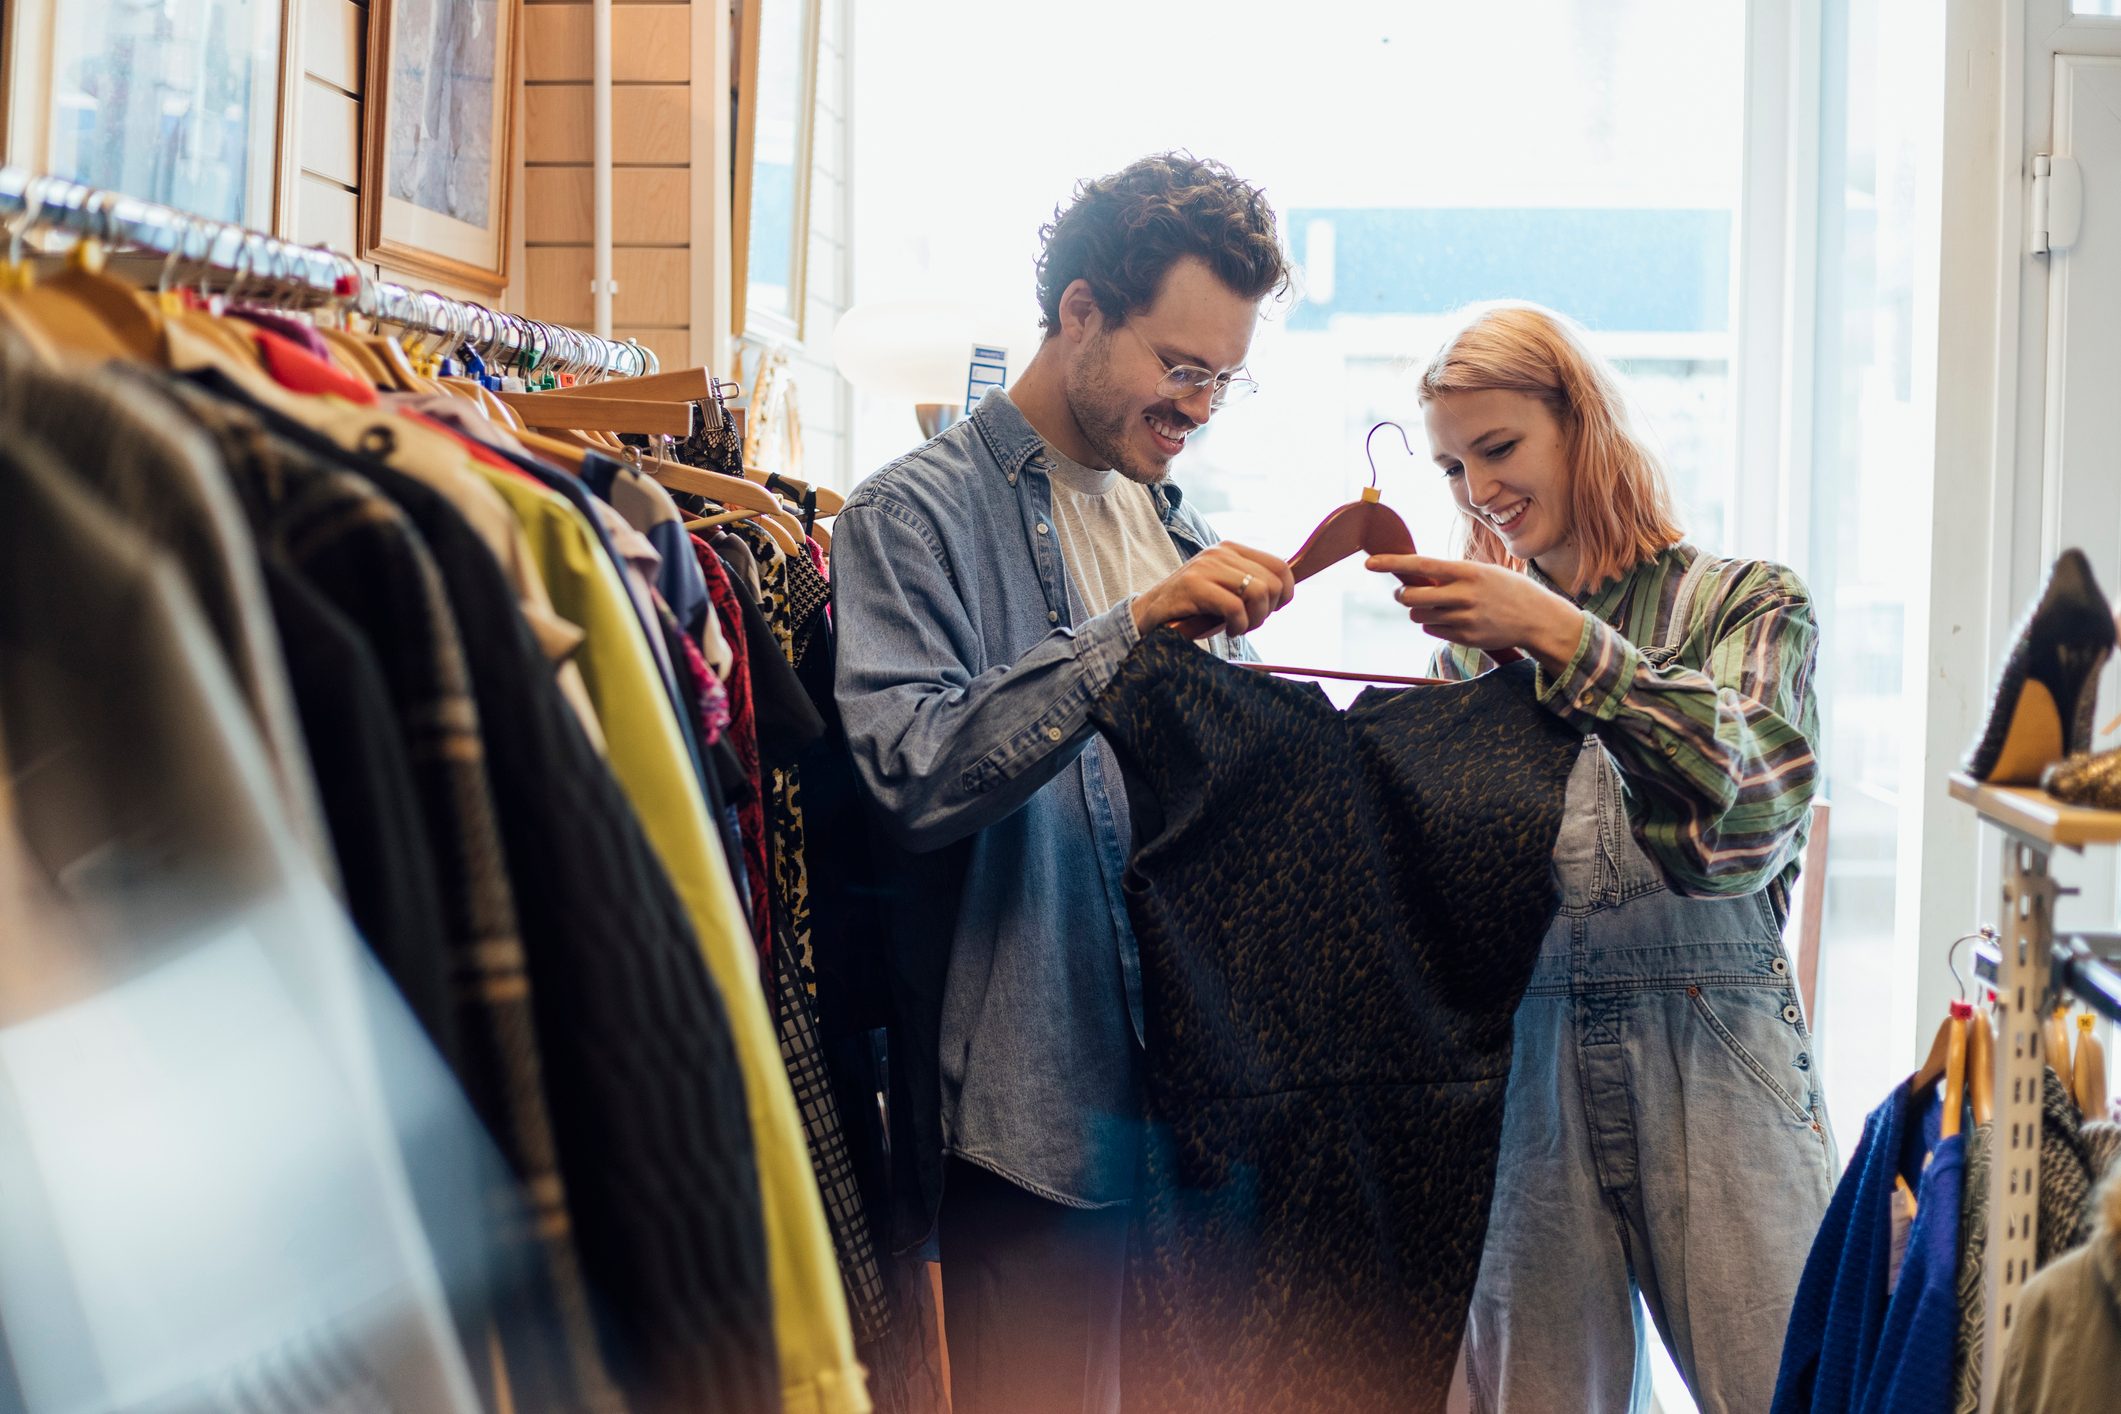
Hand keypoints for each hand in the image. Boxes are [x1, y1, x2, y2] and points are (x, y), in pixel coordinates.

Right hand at [1133, 542, 1295, 639]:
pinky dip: (1238, 626)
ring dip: (1254, 620)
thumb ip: (1252, 585)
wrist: (1149, 615)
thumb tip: (1287, 592)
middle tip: (1248, 624)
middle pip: (1273, 583)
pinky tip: (1227, 631)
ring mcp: (1207, 566)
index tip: (1269, 611)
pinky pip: (1236, 608)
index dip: (1285, 594)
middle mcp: (1221, 552)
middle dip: (1267, 612)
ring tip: (1238, 627)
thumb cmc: (1194, 608)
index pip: (1280, 566)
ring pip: (1259, 593)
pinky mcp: (1194, 585)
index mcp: (1232, 549)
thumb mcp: (1226, 590)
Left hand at [1364, 553, 1584, 673]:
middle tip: (1405, 592)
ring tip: (1439, 606)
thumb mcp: (1483, 572)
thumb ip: (1451, 574)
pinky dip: (1434, 625)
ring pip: (1419, 616)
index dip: (1392, 563)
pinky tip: (1452, 619)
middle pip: (1412, 597)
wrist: (1538, 618)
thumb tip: (1415, 577)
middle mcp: (1464, 595)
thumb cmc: (1507, 590)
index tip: (1369, 562)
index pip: (1421, 564)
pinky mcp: (1466, 638)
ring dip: (1420, 611)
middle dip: (1403, 595)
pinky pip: (1433, 631)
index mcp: (1468, 572)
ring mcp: (1465, 619)